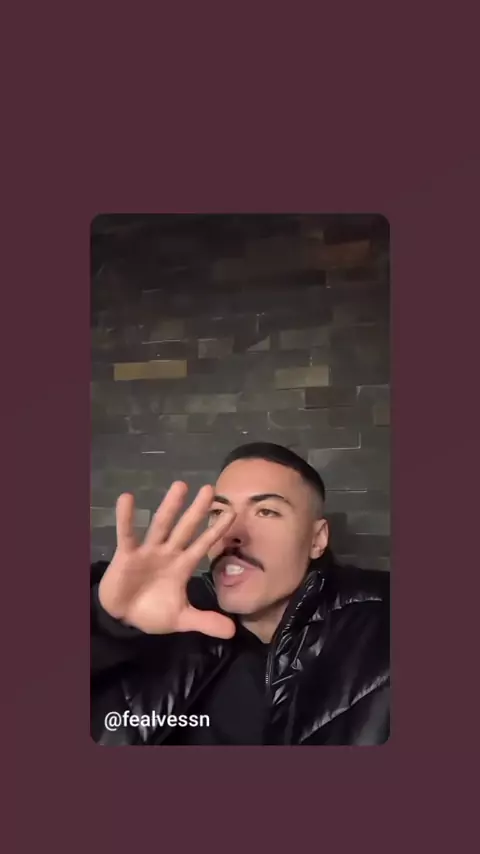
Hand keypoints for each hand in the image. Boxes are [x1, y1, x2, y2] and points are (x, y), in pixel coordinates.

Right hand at [98, 482, 235, 637]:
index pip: (204, 544)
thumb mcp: (181, 619)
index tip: (232, 511)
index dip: (217, 530)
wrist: (123, 618)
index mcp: (183, 566)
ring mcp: (148, 551)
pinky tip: (126, 498)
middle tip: (210, 489)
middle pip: (186, 528)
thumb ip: (205, 622)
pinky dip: (126, 518)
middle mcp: (168, 553)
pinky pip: (127, 534)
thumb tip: (232, 632)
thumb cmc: (153, 612)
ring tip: (180, 486)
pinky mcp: (127, 554)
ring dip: (170, 507)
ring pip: (161, 525)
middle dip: (197, 510)